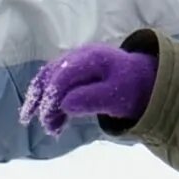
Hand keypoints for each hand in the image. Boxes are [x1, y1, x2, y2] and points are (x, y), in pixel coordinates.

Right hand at [20, 44, 156, 134]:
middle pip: (51, 73)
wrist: (140, 78)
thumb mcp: (117, 96)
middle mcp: (79, 55)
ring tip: (38, 122)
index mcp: (93, 58)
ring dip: (40, 98)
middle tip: (40, 123)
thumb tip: (65, 105)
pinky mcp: (70, 69)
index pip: (64, 75)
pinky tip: (49, 117)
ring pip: (48, 76)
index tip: (48, 119)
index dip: (52, 97)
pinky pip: (52, 80)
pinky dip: (46, 97)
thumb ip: (92, 99)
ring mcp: (73, 60)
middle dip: (42, 99)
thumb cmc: (130, 88)